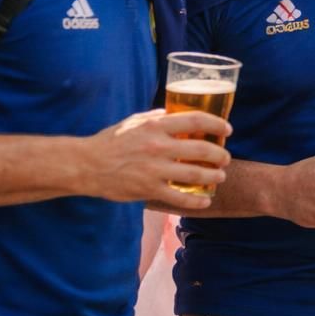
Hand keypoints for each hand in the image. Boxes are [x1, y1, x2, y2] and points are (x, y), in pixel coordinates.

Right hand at [79, 109, 231, 209]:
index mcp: (156, 126)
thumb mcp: (135, 122)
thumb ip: (157, 118)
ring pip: (195, 174)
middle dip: (220, 155)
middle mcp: (158, 146)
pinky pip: (179, 197)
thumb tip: (177, 114)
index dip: (217, 124)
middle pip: (201, 149)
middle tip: (225, 158)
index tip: (228, 129)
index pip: (196, 120)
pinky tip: (205, 200)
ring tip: (219, 176)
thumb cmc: (111, 141)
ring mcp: (154, 169)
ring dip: (213, 176)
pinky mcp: (148, 189)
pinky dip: (196, 201)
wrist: (86, 165)